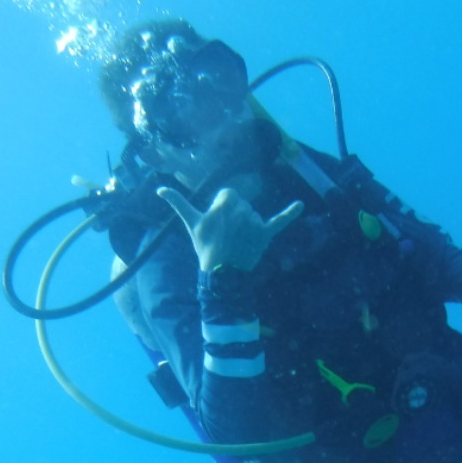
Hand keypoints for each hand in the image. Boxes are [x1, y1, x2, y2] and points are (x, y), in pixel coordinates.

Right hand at [157, 185, 303, 271]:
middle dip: (236, 216)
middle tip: (227, 234)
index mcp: (224, 203)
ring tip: (238, 241)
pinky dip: (291, 213)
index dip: (224, 207)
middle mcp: (241, 210)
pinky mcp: (265, 234)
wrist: (221, 273)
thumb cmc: (205, 246)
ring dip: (248, 225)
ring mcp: (254, 222)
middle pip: (243, 203)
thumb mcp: (191, 223)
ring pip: (254, 214)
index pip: (230, 194)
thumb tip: (161, 188)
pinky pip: (279, 221)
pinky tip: (301, 205)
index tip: (218, 223)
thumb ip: (178, 203)